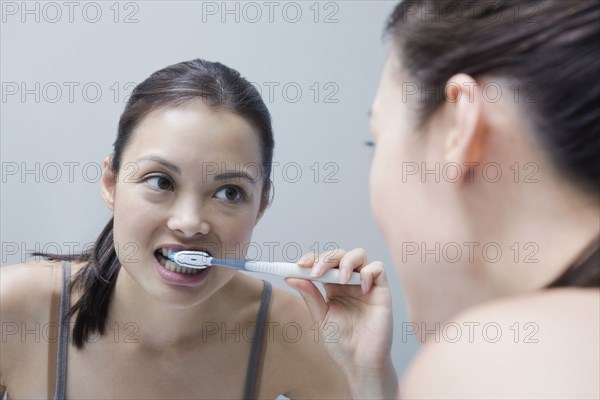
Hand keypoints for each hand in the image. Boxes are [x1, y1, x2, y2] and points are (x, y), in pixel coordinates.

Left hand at [286, 248, 396, 397]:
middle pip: (339, 255)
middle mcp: (350, 282)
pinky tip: (362, 288)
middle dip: (326, 259)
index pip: (323, 263)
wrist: (360, 362)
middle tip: (316, 272)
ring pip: (359, 254)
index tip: (299, 264)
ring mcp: (366, 284)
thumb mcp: (321, 317)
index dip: (312, 259)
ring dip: (346, 261)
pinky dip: (368, 272)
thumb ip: (310, 296)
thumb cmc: (342, 342)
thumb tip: (292, 278)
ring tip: (341, 280)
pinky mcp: (381, 290)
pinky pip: (378, 268)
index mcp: (333, 287)